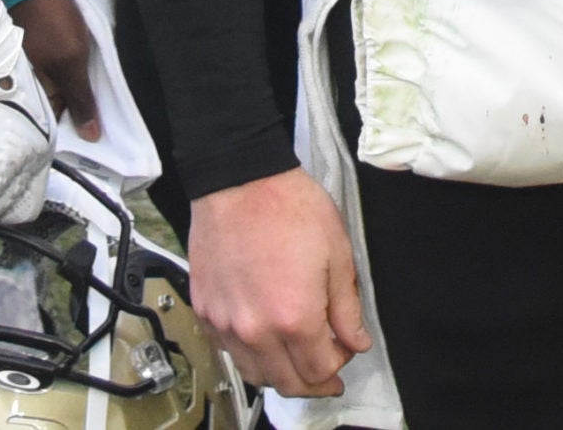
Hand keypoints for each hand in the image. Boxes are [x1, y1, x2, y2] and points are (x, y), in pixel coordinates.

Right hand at [13, 0, 99, 140]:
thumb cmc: (52, 21)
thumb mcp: (70, 62)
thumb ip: (79, 98)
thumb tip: (89, 136)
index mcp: (30, 89)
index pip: (53, 118)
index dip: (75, 125)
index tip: (99, 132)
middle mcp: (27, 77)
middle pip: (56, 100)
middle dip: (78, 107)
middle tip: (107, 114)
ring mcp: (32, 58)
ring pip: (58, 81)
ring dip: (77, 85)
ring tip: (103, 91)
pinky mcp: (40, 42)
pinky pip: (58, 63)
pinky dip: (73, 66)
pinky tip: (90, 66)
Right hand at [187, 170, 370, 397]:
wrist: (240, 180)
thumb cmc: (290, 207)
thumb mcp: (337, 252)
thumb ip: (347, 307)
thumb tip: (356, 341)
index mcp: (295, 317)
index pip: (319, 370)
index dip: (338, 366)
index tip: (345, 352)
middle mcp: (256, 330)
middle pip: (287, 382)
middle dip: (313, 381)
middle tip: (326, 370)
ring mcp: (225, 323)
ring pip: (255, 374)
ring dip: (280, 373)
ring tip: (296, 355)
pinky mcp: (206, 311)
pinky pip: (229, 351)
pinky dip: (250, 354)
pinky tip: (264, 336)